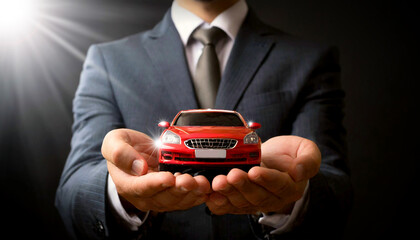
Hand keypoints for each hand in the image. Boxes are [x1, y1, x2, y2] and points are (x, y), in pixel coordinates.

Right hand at [102, 129, 210, 211]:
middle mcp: (143, 195)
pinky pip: (185, 200)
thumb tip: (138, 167)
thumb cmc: (123, 147)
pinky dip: (197, 196)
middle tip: (191, 180)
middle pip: (162, 198)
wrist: (133, 154)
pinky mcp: (171, 196)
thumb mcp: (114, 142)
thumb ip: (120, 152)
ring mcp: (158, 198)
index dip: (156, 184)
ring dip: (191, 194)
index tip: (168, 177)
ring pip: (176, 201)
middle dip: (179, 189)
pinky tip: (205, 188)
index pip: (141, 188)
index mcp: (127, 183)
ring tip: (202, 183)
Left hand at [206, 136, 320, 214]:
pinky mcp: (239, 202)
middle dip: (243, 186)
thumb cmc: (289, 154)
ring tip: (219, 181)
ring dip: (228, 193)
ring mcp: (254, 202)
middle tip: (232, 175)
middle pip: (257, 196)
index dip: (266, 179)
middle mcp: (272, 198)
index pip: (279, 185)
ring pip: (241, 202)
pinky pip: (228, 207)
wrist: (273, 159)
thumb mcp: (306, 150)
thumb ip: (309, 159)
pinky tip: (210, 196)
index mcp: (290, 187)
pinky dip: (218, 203)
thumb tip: (299, 171)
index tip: (255, 171)